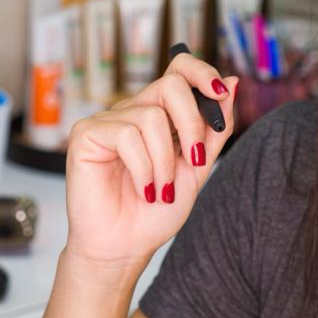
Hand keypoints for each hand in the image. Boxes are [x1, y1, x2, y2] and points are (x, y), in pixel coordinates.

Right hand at [63, 54, 238, 270]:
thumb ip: (214, 129)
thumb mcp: (197, 168)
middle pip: (171, 85)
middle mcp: (133, 111)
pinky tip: (143, 190)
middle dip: (192, 124)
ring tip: (161, 189)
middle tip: (195, 160)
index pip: (180, 70)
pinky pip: (127, 136)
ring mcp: (107, 121)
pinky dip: (144, 169)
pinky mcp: (86, 134)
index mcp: (160, 114)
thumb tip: (232, 83)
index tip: (221, 93)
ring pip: (152, 117)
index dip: (202, 72)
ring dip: (165, 162)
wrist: (126, 247)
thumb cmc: (156, 212)